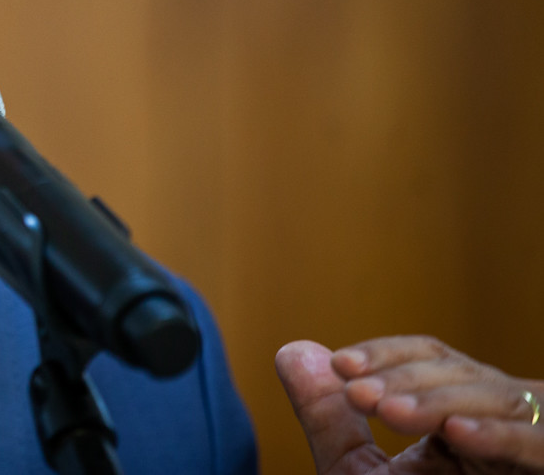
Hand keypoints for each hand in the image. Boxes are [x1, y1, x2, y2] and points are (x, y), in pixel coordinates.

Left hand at [277, 337, 543, 473]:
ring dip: (440, 401)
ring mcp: (523, 460)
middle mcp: (498, 433)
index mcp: (458, 423)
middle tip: (356, 390)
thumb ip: (329, 417)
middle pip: (466, 376)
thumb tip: (293, 351)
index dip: (389, 354)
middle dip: (408, 377)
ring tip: (387, 409)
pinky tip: (457, 434)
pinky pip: (538, 449)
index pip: (434, 362)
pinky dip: (501, 437)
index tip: (341, 365)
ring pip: (502, 402)